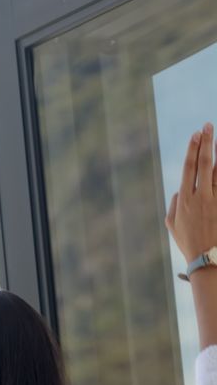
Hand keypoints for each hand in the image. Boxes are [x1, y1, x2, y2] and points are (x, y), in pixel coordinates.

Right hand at [166, 122, 216, 260]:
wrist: (209, 259)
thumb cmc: (188, 242)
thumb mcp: (172, 225)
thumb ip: (173, 204)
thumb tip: (179, 190)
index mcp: (184, 199)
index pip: (189, 168)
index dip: (193, 149)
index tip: (196, 134)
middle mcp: (200, 197)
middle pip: (205, 164)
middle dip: (207, 143)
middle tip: (208, 126)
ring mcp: (215, 201)